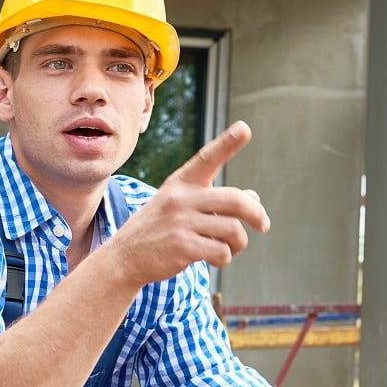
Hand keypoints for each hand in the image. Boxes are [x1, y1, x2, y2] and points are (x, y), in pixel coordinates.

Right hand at [108, 121, 270, 287]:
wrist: (124, 257)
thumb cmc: (158, 229)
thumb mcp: (179, 206)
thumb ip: (214, 200)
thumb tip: (254, 198)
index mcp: (180, 184)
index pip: (207, 159)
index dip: (228, 143)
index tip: (244, 128)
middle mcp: (181, 199)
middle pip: (236, 200)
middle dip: (257, 214)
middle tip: (262, 225)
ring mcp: (181, 223)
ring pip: (233, 230)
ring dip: (238, 243)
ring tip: (228, 247)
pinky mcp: (183, 247)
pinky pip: (222, 252)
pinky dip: (224, 258)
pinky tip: (212, 258)